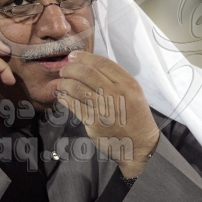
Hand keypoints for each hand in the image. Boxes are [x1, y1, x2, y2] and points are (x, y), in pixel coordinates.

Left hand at [57, 51, 159, 177]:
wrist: (140, 145)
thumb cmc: (134, 117)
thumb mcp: (133, 92)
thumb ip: (115, 79)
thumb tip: (88, 66)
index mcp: (127, 83)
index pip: (102, 62)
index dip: (83, 57)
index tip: (72, 56)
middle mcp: (116, 92)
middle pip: (86, 72)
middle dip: (70, 69)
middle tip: (63, 70)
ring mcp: (104, 107)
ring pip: (77, 87)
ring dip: (64, 83)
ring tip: (61, 83)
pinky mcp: (94, 122)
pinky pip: (74, 105)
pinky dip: (65, 98)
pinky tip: (62, 97)